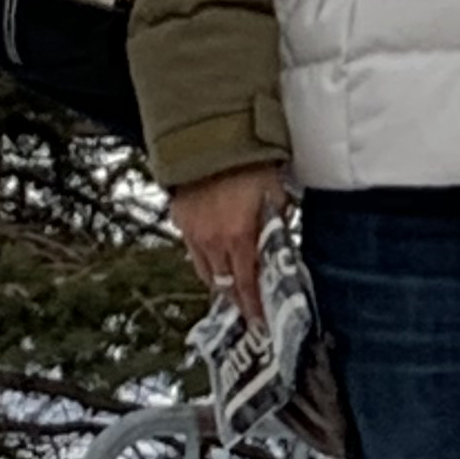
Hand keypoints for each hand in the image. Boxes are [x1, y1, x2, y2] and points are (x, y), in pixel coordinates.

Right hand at [169, 164, 288, 327]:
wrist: (210, 137)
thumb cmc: (251, 163)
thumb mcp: (277, 195)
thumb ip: (278, 224)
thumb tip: (280, 246)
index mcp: (239, 237)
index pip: (247, 283)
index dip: (253, 305)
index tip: (259, 321)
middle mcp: (212, 241)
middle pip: (224, 283)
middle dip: (237, 299)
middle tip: (247, 310)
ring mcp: (192, 231)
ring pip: (205, 270)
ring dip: (220, 281)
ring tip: (231, 289)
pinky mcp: (179, 219)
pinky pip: (192, 250)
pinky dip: (204, 259)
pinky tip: (214, 259)